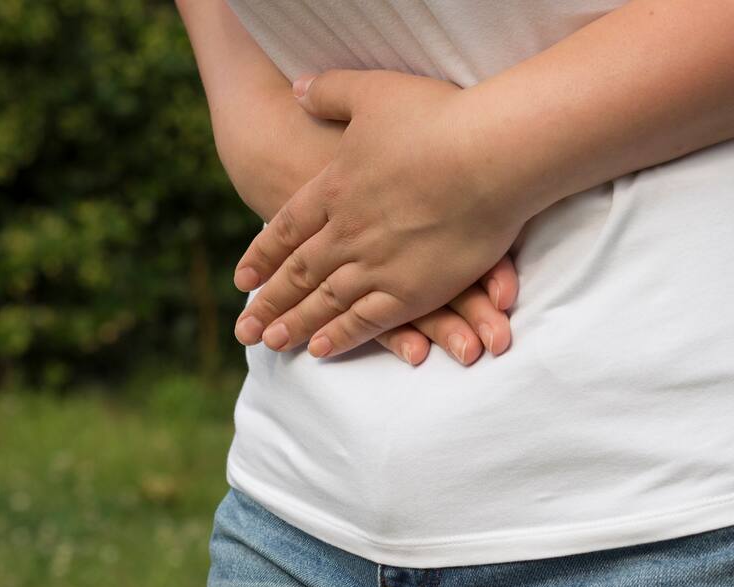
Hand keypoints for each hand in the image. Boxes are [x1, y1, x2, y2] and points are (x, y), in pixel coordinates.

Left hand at [231, 69, 531, 359]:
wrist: (490, 153)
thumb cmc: (437, 117)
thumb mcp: (371, 89)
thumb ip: (331, 91)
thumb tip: (296, 90)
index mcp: (334, 188)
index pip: (286, 229)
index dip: (262, 256)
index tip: (243, 279)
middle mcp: (346, 232)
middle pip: (299, 273)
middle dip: (270, 302)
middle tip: (246, 329)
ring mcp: (377, 265)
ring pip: (325, 302)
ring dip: (295, 325)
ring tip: (271, 344)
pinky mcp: (412, 291)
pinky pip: (367, 321)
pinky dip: (341, 337)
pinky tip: (320, 350)